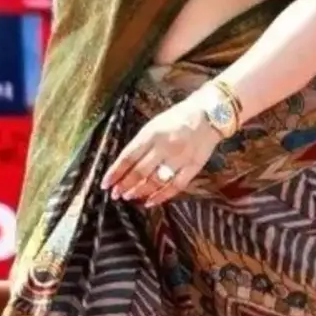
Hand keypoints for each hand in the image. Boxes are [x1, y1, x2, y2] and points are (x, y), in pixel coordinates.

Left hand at [101, 98, 219, 206]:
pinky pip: (175, 186)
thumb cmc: (178, 118)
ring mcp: (180, 158)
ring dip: (139, 191)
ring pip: (155, 181)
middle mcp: (164, 147)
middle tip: (116, 194)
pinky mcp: (193, 167)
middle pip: (139, 171)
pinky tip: (150, 202)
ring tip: (128, 196)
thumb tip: (125, 165)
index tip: (105, 184)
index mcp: (152, 133)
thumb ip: (141, 143)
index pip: (128, 157)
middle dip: (125, 185)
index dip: (115, 172)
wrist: (210, 114)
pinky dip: (161, 196)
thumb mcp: (154, 124)